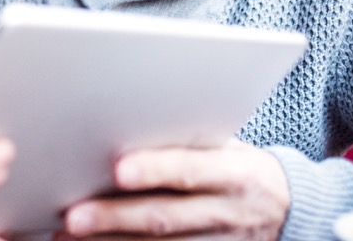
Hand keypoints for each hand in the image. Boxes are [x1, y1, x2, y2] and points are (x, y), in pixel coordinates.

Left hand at [56, 140, 288, 239]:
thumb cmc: (237, 164)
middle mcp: (225, 212)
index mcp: (234, 173)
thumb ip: (184, 142)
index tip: (118, 169)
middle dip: (115, 217)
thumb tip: (125, 123)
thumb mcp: (225, 145)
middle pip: (164, 217)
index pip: (191, 171)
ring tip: (65, 235)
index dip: (156, 170)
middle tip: (73, 216)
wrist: (286, 207)